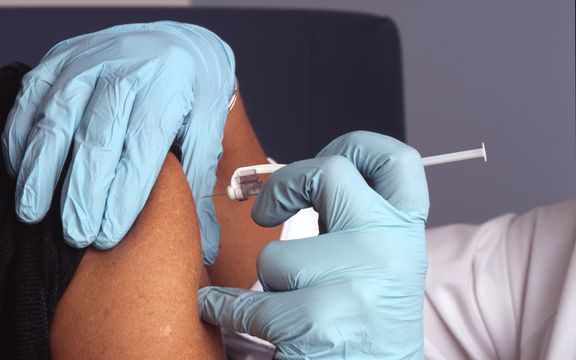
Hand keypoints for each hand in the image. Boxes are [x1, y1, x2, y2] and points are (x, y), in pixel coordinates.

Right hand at [1, 22, 234, 262]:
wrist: (177, 42)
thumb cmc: (194, 93)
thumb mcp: (209, 129)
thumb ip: (199, 184)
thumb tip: (204, 245)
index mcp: (167, 89)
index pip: (141, 148)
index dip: (122, 195)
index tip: (106, 236)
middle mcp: (125, 71)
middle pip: (96, 138)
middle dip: (82, 192)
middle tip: (75, 235)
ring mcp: (87, 61)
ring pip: (56, 119)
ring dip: (41, 169)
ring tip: (32, 212)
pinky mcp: (60, 58)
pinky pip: (31, 97)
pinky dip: (20, 134)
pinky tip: (21, 170)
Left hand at [198, 131, 429, 357]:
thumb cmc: (365, 323)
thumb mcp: (375, 264)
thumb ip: (351, 221)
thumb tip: (295, 181)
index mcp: (406, 233)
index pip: (398, 160)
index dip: (357, 145)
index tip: (324, 156)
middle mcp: (391, 248)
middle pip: (329, 173)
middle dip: (282, 185)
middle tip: (263, 211)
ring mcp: (358, 281)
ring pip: (276, 255)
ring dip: (268, 282)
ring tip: (288, 307)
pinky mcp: (321, 320)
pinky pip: (246, 302)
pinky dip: (224, 308)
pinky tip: (223, 311)